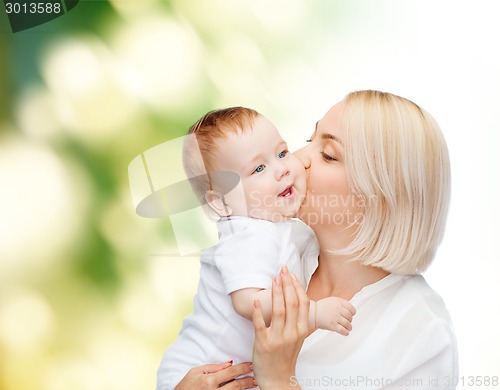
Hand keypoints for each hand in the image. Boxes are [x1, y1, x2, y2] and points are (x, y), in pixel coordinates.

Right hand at [174, 361, 255, 389]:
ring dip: (245, 389)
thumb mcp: (196, 372)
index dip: (242, 368)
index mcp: (209, 381)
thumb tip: (228, 363)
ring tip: (253, 385)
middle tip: (256, 377)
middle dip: (247, 381)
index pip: (230, 372)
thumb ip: (213, 367)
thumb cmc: (185, 385)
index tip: (250, 366)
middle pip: (236, 386)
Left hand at [252, 267, 308, 389]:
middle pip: (292, 303)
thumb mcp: (298, 337)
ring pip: (279, 311)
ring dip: (276, 292)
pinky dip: (258, 312)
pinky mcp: (263, 343)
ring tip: (274, 279)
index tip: (292, 275)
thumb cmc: (286, 355)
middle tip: (282, 270)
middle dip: (287, 284)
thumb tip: (297, 296)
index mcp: (302, 330)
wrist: (278, 379)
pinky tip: (256, 301)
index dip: (297, 287)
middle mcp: (292, 333)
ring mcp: (278, 338)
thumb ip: (298, 319)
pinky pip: (260, 324)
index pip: (303, 303)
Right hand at [315, 297, 355, 334]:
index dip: (353, 313)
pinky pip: (343, 331)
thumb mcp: (332, 300)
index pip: (351, 308)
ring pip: (348, 324)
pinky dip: (346, 332)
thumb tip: (350, 310)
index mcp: (338, 302)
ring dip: (349, 327)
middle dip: (350, 320)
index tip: (352, 315)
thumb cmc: (321, 307)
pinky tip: (345, 332)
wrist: (312, 313)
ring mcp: (335, 317)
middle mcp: (338, 309)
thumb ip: (341, 304)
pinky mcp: (332, 326)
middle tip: (348, 322)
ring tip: (348, 328)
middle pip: (350, 317)